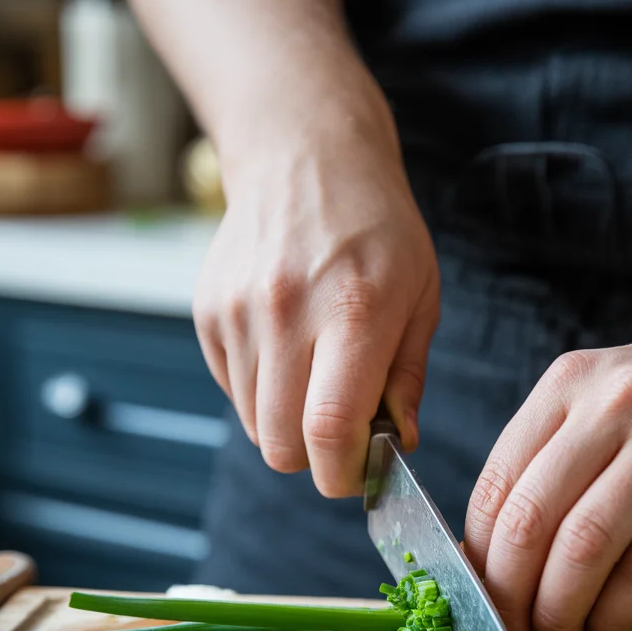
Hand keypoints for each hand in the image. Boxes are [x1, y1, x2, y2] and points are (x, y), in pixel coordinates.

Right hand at [193, 83, 438, 497]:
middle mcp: (287, 312)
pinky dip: (262, 393)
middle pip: (283, 443)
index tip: (360, 474)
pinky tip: (288, 351)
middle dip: (316, 460)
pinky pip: (233, 391)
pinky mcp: (209, 312)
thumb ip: (407, 377)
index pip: (330, 430)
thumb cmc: (377, 228)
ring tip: (317, 380)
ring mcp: (239, 312)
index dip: (343, 474)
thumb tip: (399, 444)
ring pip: (255, 425)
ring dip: (288, 425)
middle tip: (344, 437)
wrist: (304, 156)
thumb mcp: (422, 294)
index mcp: (353, 311)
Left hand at [464, 300, 631, 630]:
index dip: (478, 559)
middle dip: (509, 596)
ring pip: (586, 547)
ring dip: (559, 612)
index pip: (496, 485)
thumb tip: (495, 557)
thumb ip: (551, 459)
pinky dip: (616, 612)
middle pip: (531, 521)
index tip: (479, 600)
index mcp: (566, 384)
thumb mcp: (605, 397)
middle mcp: (610, 404)